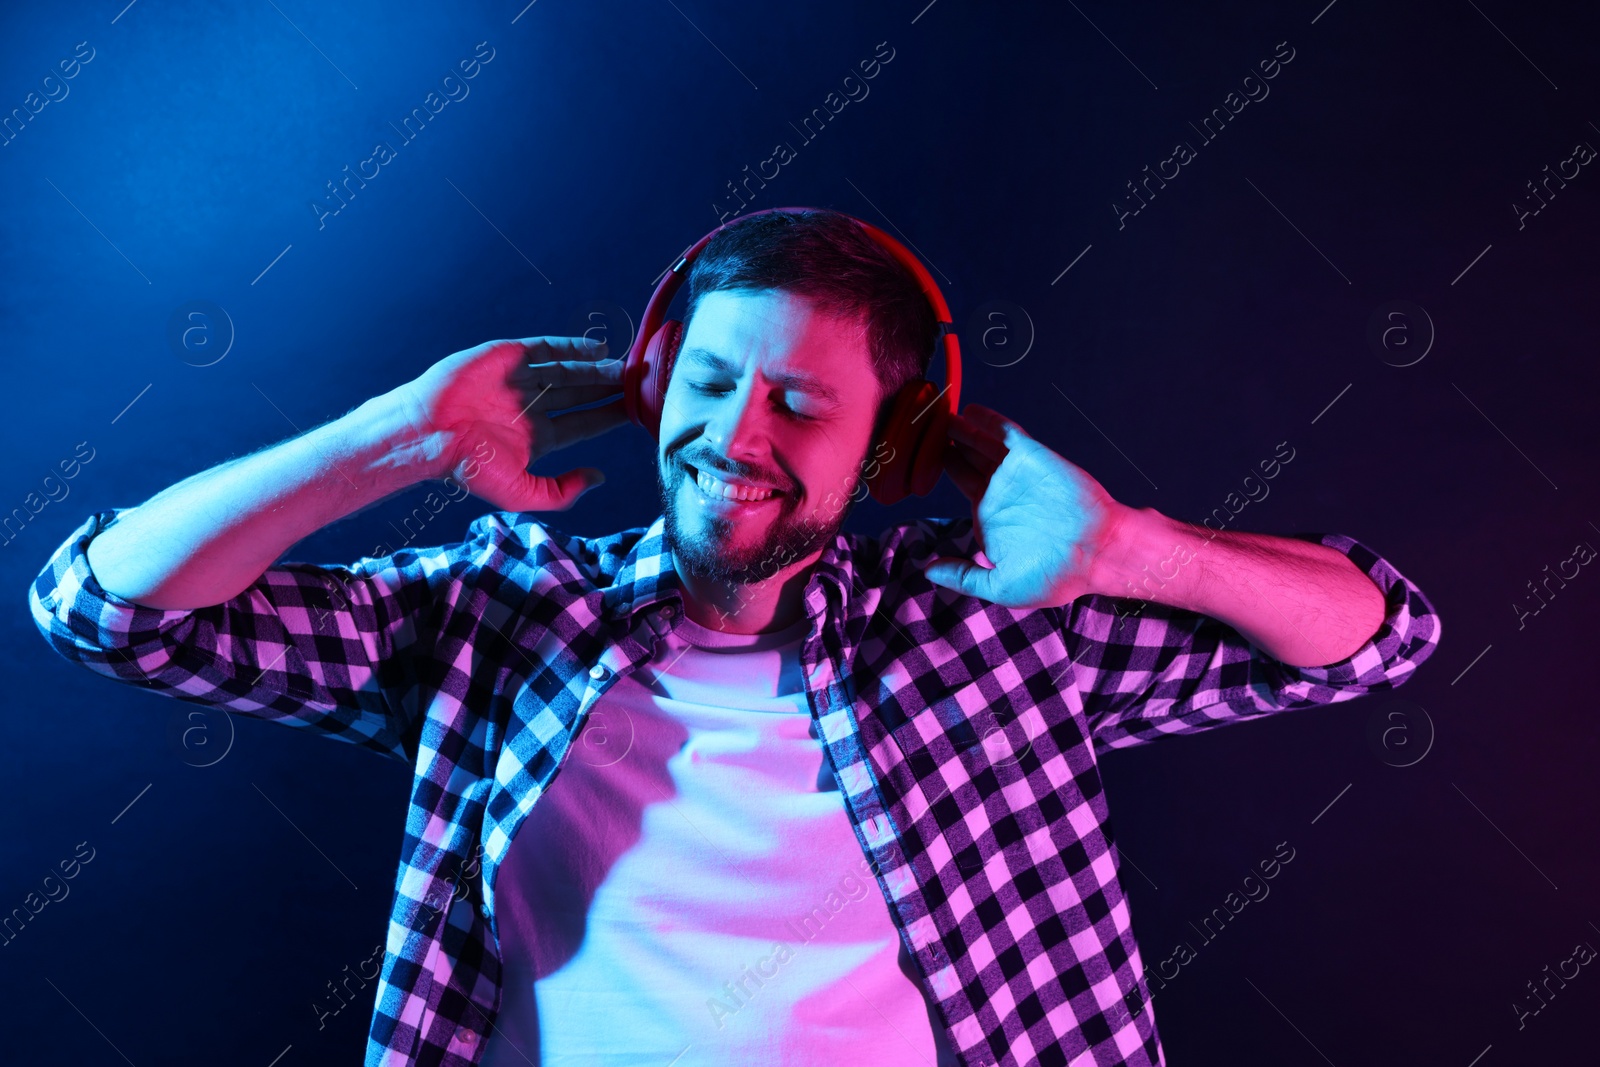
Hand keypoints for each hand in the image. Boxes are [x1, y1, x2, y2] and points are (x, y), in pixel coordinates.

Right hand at [395, 336, 628, 511]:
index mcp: (539, 438)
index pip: (585, 424)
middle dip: (611, 389)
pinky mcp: (508, 356)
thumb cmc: (470, 467)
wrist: (430, 433)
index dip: (611, 416)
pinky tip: (598, 350)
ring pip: (570, 371)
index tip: (638, 410)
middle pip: (582, 394)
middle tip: (642, 383)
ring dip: (598, 369)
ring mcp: (521, 381)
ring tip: (628, 367)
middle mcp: (533, 407)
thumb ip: (562, 490)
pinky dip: (573, 347)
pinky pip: (547, 349)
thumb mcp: (521, 492)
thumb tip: (600, 478)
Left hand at [921, 403, 1128, 608]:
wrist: (1097, 553)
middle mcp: (1000, 491)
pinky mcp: (1030, 456)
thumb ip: (963, 577)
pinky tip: (969, 410)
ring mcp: (1014, 472)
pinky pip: (1005, 433)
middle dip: (945, 444)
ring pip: (980, 443)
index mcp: (991, 517)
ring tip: (938, 415)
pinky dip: (987, 420)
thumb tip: (928, 571)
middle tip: (925, 428)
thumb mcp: (1000, 586)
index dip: (943, 469)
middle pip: (966, 460)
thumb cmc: (1054, 575)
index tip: (919, 458)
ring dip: (961, 429)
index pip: (962, 485)